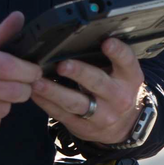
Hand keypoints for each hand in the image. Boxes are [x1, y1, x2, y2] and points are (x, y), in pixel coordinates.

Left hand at [29, 38, 144, 145]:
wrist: (124, 127)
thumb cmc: (117, 90)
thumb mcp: (122, 74)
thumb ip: (107, 59)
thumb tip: (79, 37)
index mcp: (129, 78)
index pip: (126, 61)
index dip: (117, 52)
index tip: (106, 43)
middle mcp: (118, 97)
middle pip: (98, 83)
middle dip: (79, 73)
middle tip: (63, 65)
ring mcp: (102, 115)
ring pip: (77, 103)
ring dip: (55, 92)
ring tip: (38, 82)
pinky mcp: (83, 127)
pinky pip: (62, 114)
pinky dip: (46, 103)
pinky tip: (35, 93)